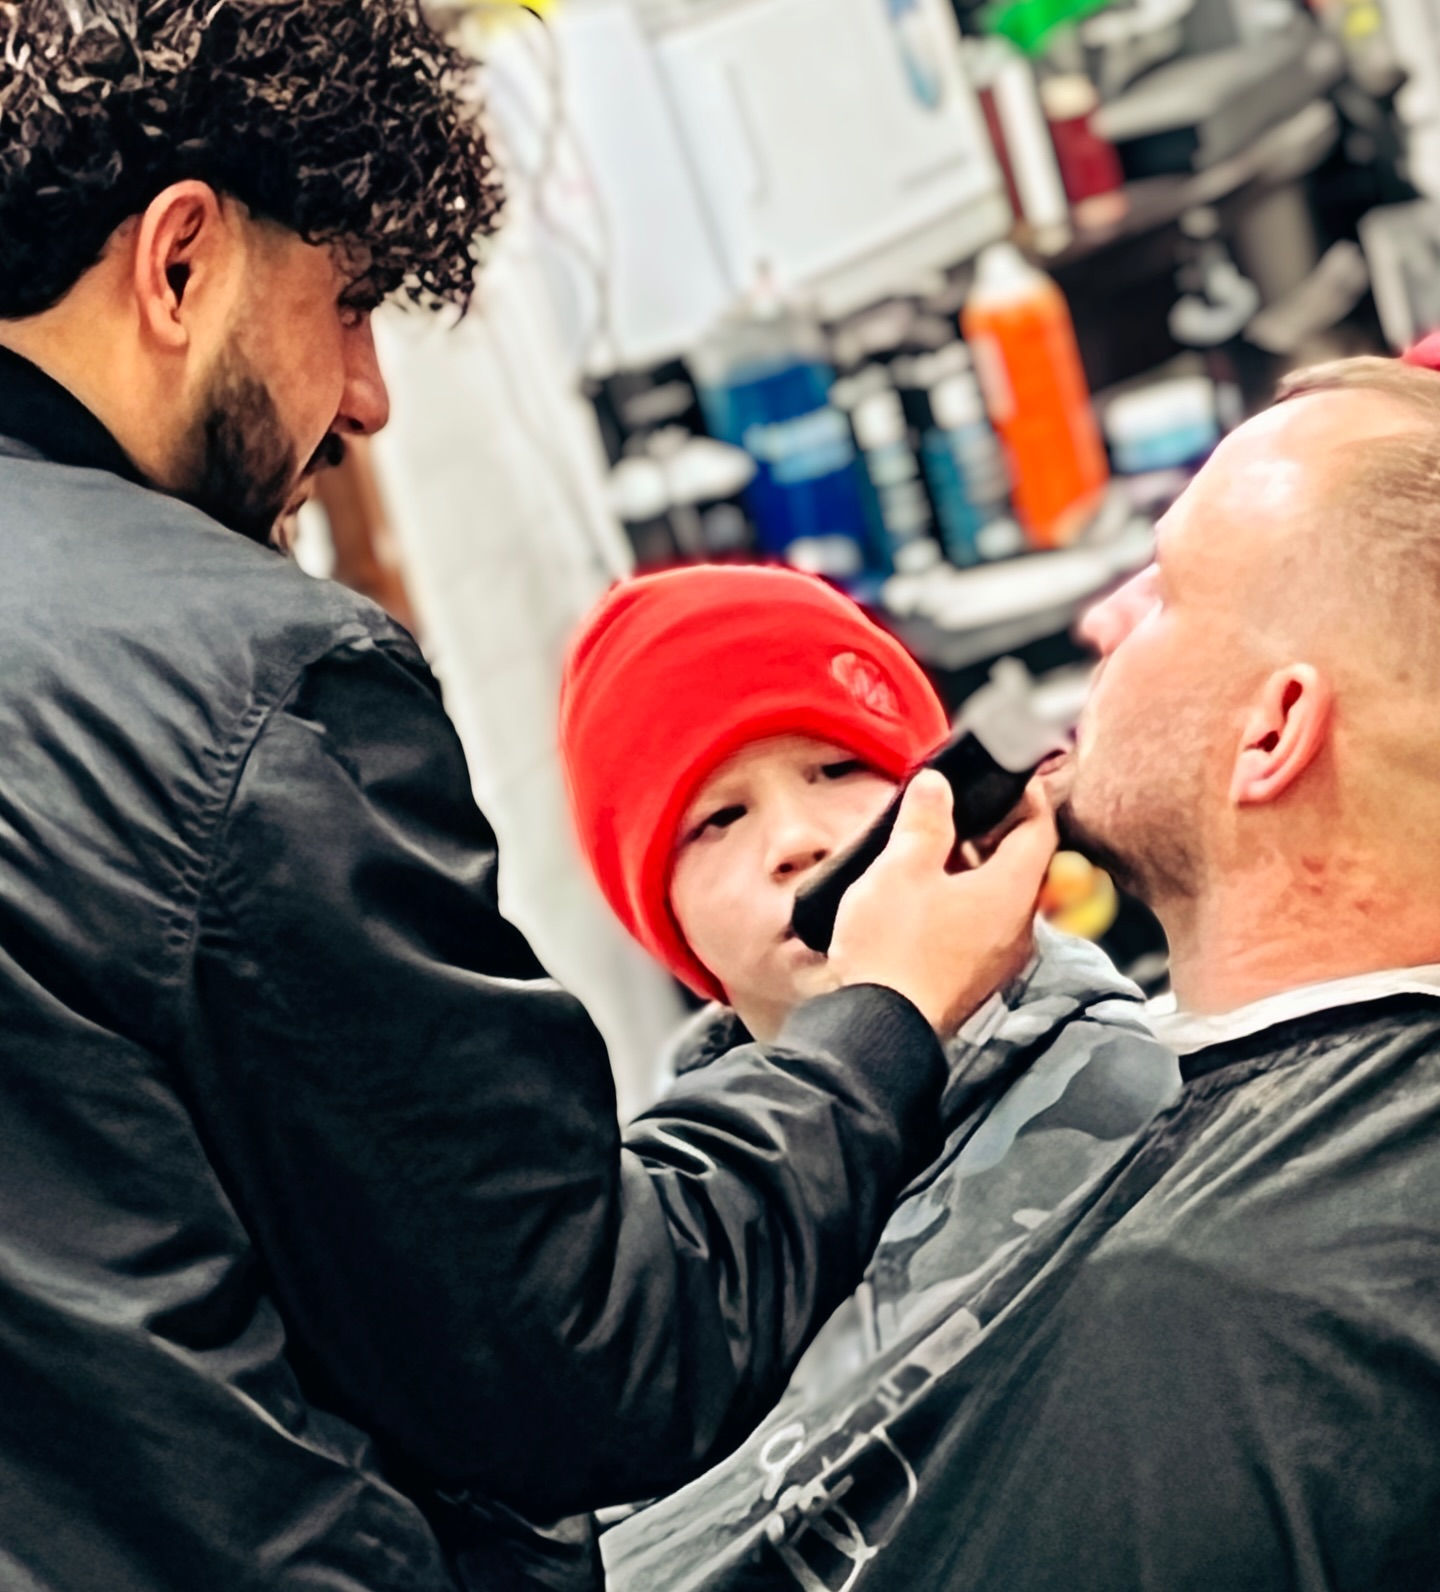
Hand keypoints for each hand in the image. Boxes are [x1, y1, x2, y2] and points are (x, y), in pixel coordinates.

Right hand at [829, 773, 1056, 1036]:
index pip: (1040, 831)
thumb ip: (924, 822)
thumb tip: (937, 784)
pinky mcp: (976, 978)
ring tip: (935, 848)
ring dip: (976, 867)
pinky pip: (984, 925)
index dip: (1029, 798)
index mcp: (1011, 892)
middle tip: (963, 808)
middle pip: (1023, 865)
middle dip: (995, 832)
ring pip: (1002, 897)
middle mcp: (1018, 927)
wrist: (879, 1028)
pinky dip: (966, 900)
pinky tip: (927, 896)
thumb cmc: (894, 948)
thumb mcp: (901, 869)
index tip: (1012, 777)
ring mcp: (999, 958)